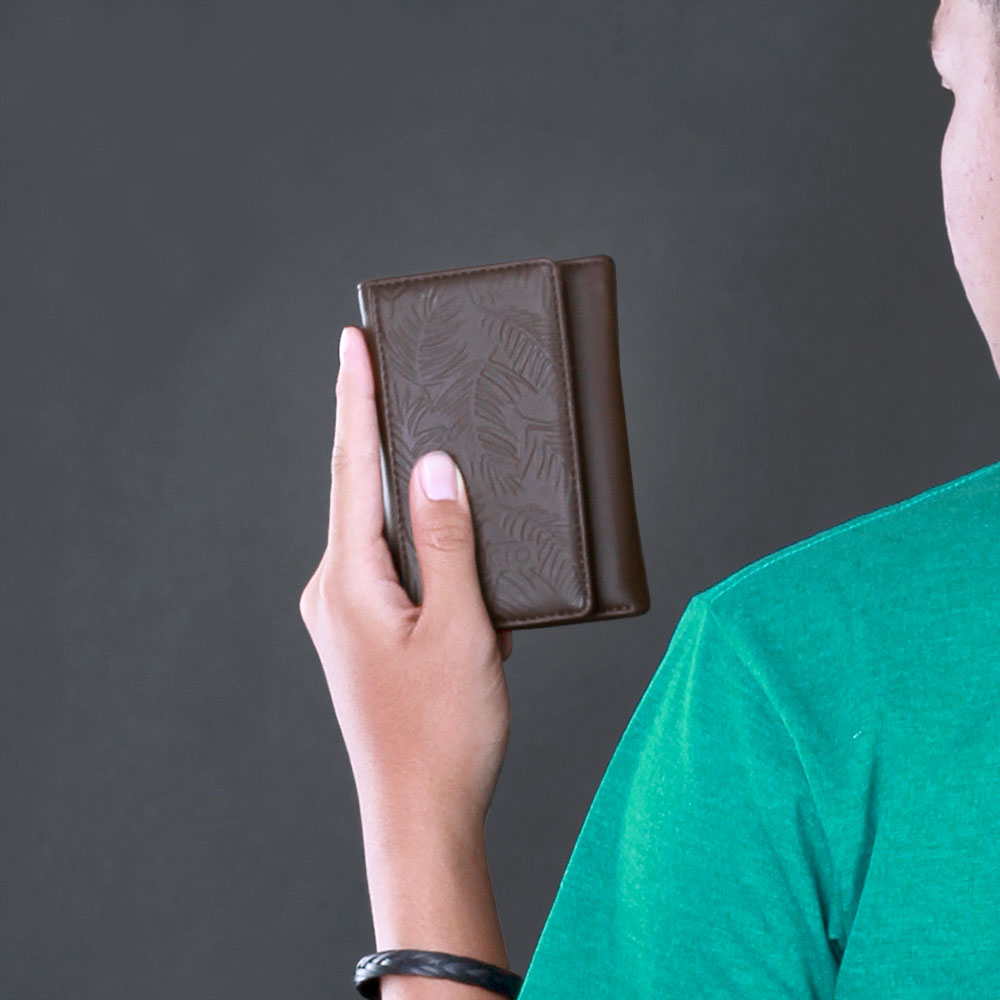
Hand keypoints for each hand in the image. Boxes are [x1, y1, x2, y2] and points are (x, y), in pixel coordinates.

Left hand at [299, 325, 513, 831]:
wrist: (421, 812)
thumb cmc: (444, 731)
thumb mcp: (460, 628)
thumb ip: (447, 541)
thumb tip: (433, 467)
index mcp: (349, 582)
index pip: (351, 469)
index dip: (354, 401)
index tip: (352, 343)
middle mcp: (333, 591)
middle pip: (355, 490)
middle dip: (368, 425)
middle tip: (379, 364)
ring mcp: (344, 614)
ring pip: (372, 527)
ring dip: (393, 482)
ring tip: (411, 430)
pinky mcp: (363, 632)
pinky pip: (385, 562)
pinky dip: (408, 532)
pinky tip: (434, 522)